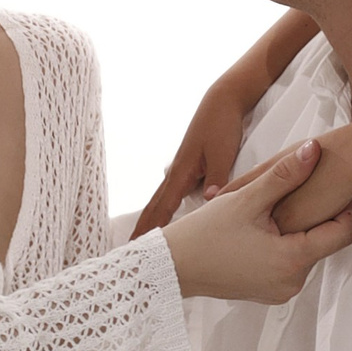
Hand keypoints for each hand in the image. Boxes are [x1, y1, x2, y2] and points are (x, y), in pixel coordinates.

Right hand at [132, 73, 252, 235]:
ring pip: (160, 199)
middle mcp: (176, 173)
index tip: (137, 246)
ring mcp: (180, 169)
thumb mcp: (223, 153)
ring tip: (140, 236)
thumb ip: (218, 178)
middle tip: (128, 249)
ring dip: (150, 218)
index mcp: (181, 172)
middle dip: (142, 228)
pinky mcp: (188, 166)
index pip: (163, 208)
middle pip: (154, 206)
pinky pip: (170, 193)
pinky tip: (162, 212)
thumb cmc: (222, 126)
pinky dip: (162, 207)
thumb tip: (208, 202)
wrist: (223, 101)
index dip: (151, 228)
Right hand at [160, 140, 351, 302]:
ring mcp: (280, 291)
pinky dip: (285, 245)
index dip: (345, 207)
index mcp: (292, 261)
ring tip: (281, 205)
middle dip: (319, 216)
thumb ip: (285, 174)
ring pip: (307, 252)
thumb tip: (314, 149)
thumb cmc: (205, 233)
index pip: (343, 233)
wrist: (173, 266)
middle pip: (325, 243)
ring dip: (301, 230)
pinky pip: (289, 265)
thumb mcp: (247, 198)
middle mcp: (292, 282)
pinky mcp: (268, 292)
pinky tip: (266, 226)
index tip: (335, 186)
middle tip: (304, 190)